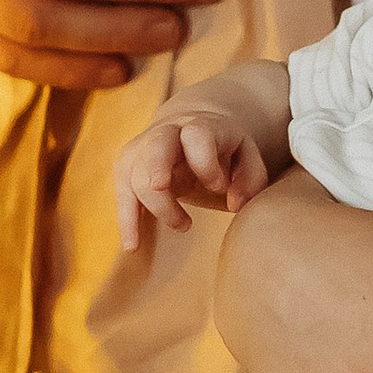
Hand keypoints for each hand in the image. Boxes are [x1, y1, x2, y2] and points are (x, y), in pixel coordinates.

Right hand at [115, 113, 268, 247]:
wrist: (189, 129)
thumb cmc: (223, 150)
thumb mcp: (246, 155)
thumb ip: (250, 178)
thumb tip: (234, 204)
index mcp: (199, 126)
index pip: (196, 136)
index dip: (205, 163)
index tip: (218, 187)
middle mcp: (167, 133)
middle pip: (156, 148)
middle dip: (157, 171)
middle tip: (166, 191)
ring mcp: (142, 148)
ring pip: (135, 174)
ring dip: (156, 207)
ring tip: (184, 225)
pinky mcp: (127, 167)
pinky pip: (122, 193)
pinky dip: (126, 220)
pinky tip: (132, 246)